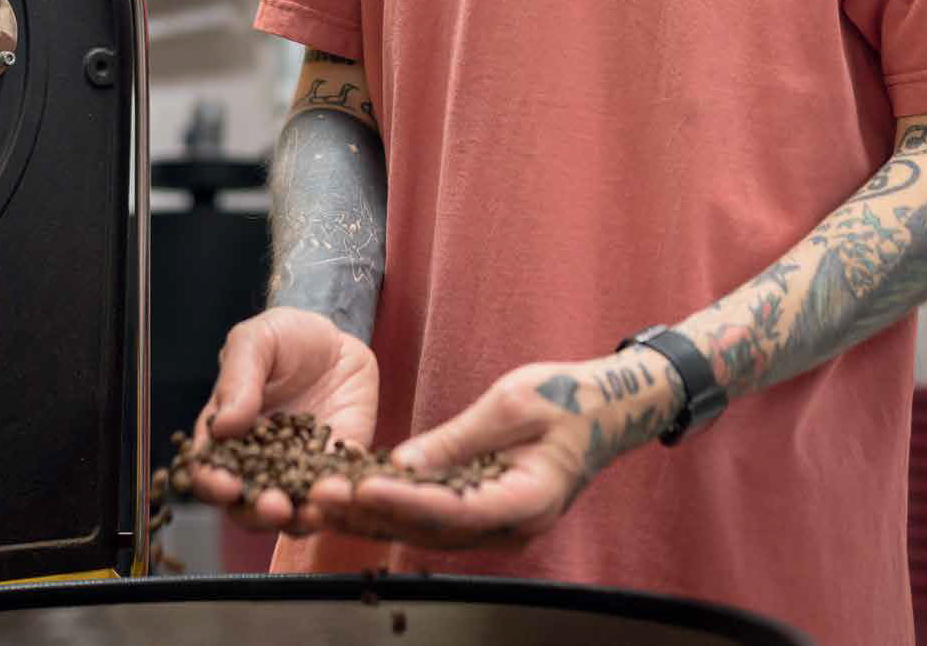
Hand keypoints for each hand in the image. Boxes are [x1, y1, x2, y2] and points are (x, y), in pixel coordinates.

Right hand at [188, 306, 378, 535]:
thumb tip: (222, 426)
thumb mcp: (255, 342)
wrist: (334, 337)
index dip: (213, 484)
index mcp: (226, 438)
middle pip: (249, 506)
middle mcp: (259, 464)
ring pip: (295, 510)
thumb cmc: (283, 337)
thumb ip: (238, 379)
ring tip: (316, 510)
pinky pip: (338, 490)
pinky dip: (342, 496)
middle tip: (276, 507)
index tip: (227, 486)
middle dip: (260, 513)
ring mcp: (299, 470)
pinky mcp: (336, 466)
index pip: (209, 472)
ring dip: (303, 517)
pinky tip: (348, 489)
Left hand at [313, 352, 681, 549]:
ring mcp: (501, 526)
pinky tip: (358, 493)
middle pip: (432, 529)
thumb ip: (458, 438)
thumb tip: (400, 462)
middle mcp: (513, 527)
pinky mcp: (488, 512)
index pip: (454, 509)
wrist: (605, 408)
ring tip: (324, 498)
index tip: (360, 488)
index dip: (404, 501)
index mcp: (527, 501)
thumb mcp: (512, 402)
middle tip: (321, 495)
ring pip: (428, 529)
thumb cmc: (566, 396)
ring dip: (376, 515)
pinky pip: (437, 516)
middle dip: (373, 513)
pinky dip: (397, 506)